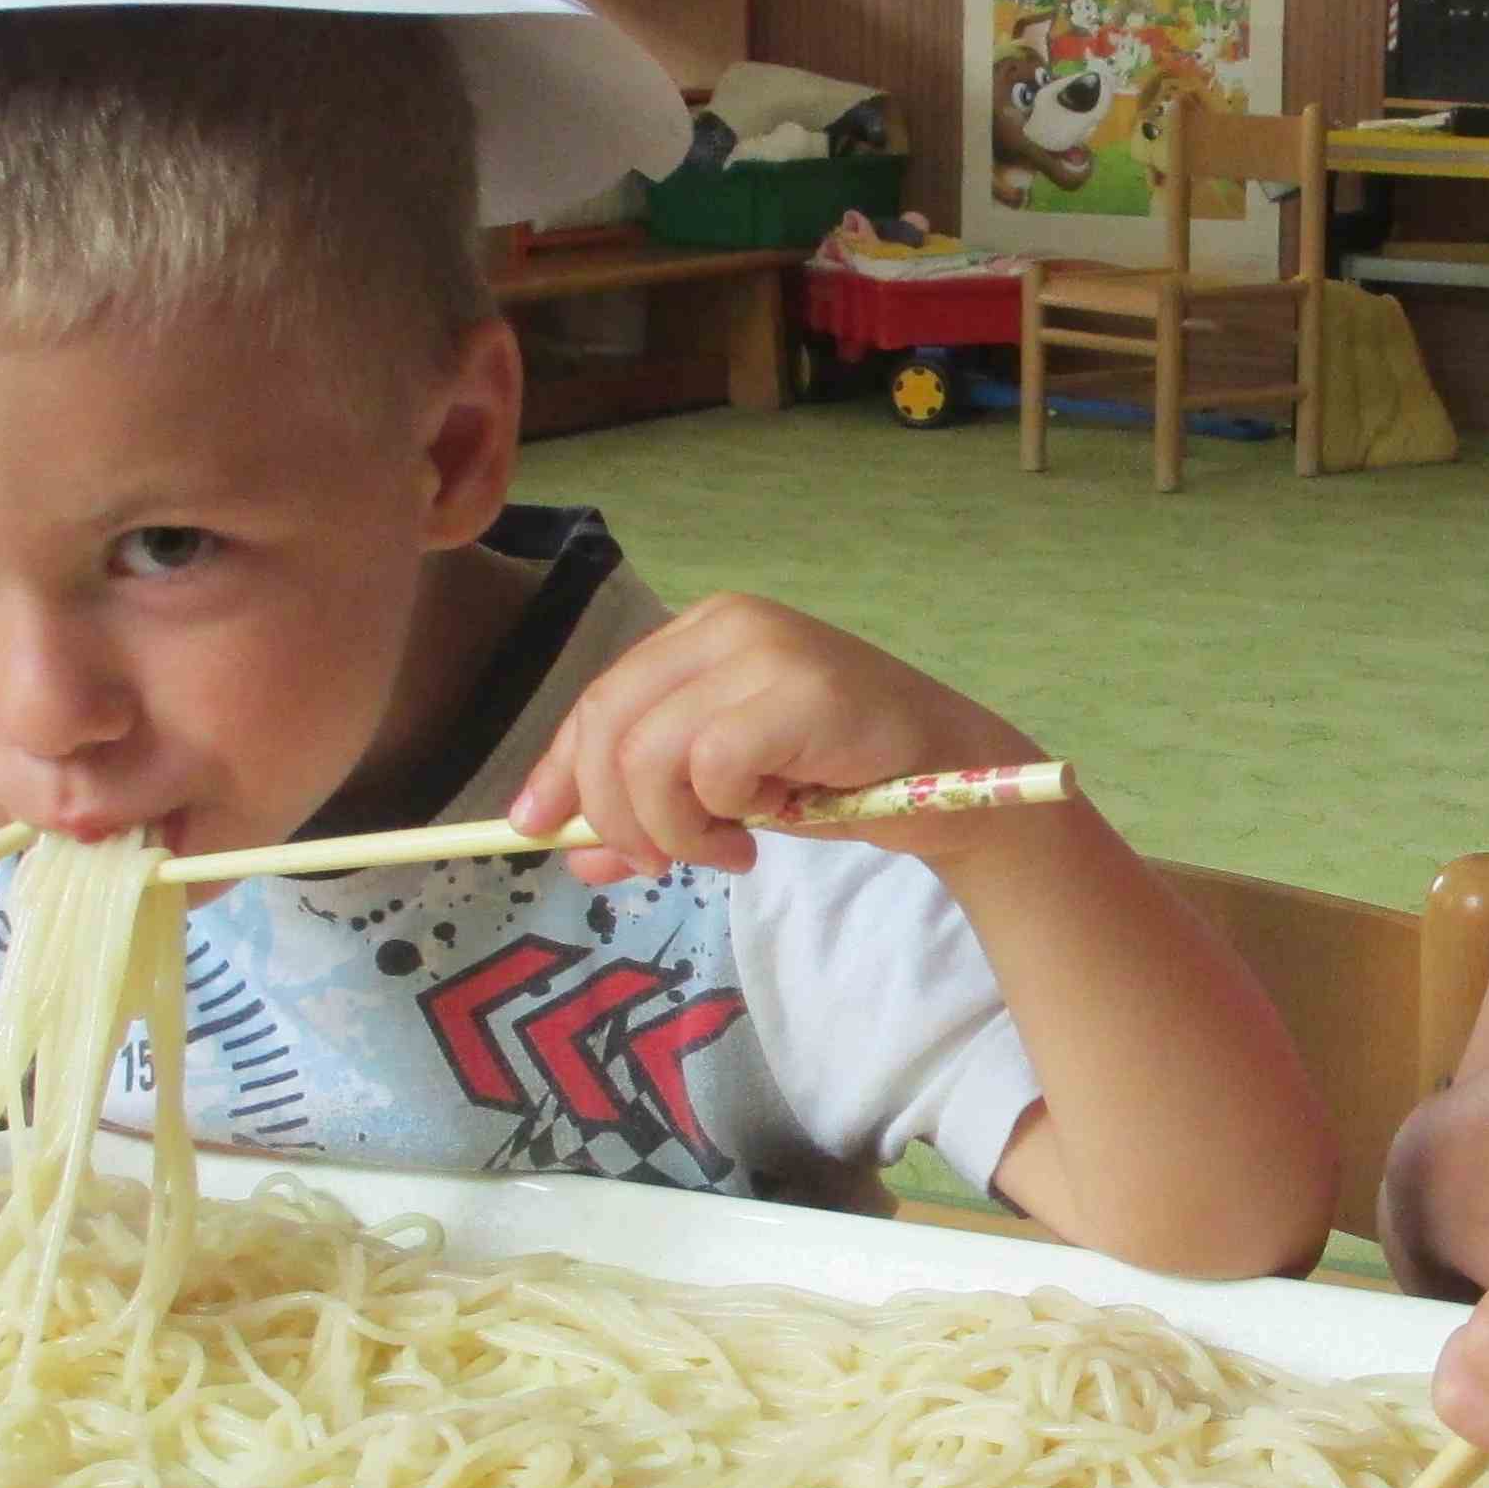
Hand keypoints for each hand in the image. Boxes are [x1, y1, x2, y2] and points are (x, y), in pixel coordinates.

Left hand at [503, 594, 1025, 881]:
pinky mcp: (797, 690)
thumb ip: (650, 810)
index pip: (601, 699)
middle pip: (609, 724)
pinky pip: (709, 768)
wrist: (954, 777)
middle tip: (658, 863)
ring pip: (647, 754)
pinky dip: (722, 816)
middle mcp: (727, 624)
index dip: (561, 768)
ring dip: (673, 828)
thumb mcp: (727, 794)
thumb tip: (570, 850)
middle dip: (614, 814)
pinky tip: (766, 828)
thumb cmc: (842, 777)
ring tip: (728, 847)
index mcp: (703, 633)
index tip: (533, 827)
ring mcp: (765, 650)